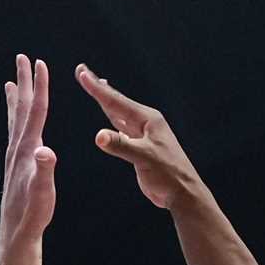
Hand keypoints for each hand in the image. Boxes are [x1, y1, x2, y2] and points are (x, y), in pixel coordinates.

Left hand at [0, 55, 56, 249]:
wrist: (17, 231)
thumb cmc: (33, 213)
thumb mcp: (43, 192)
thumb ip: (45, 170)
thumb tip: (47, 151)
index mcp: (28, 148)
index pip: (35, 110)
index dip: (39, 86)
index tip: (40, 62)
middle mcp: (18, 148)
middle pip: (21, 107)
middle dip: (23, 81)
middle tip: (22, 57)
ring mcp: (14, 156)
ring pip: (15, 119)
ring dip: (15, 99)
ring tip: (11, 83)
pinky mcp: (15, 165)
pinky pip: (15, 134)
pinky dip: (15, 121)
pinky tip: (16, 123)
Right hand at [76, 64, 202, 210]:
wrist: (182, 193)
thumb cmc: (168, 174)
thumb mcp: (144, 158)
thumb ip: (122, 145)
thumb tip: (99, 136)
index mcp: (148, 119)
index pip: (116, 101)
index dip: (97, 88)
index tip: (82, 73)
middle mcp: (145, 123)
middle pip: (116, 102)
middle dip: (99, 87)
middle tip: (83, 71)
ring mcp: (143, 134)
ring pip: (119, 113)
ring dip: (106, 101)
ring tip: (97, 85)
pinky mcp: (140, 147)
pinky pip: (122, 127)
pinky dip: (113, 118)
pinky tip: (111, 115)